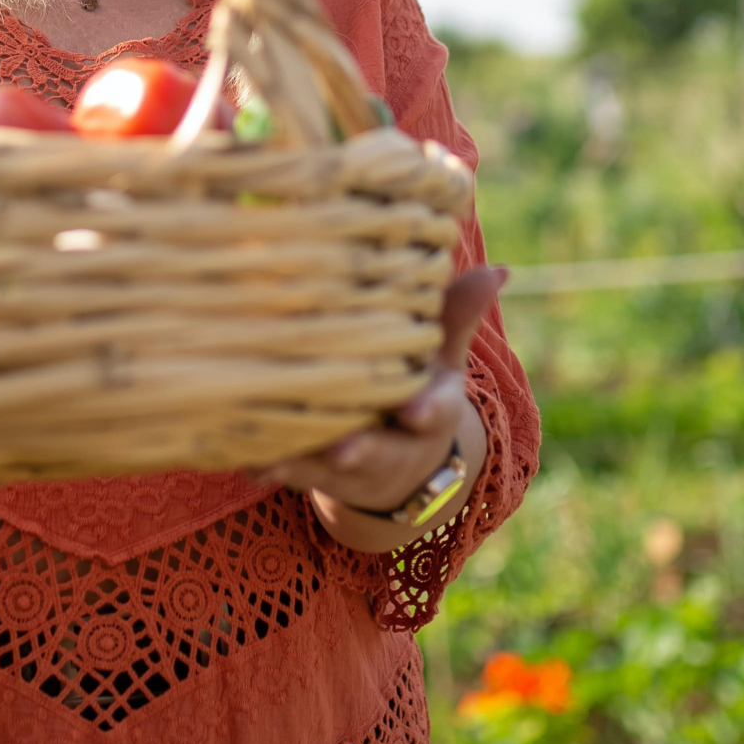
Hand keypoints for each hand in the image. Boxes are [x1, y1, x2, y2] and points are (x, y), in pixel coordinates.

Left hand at [258, 265, 505, 540]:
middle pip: (377, 452)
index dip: (425, 412)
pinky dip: (269, 468)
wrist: (398, 467)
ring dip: (302, 465)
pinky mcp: (313, 473)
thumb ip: (457, 315)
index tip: (413, 411)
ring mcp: (349, 465)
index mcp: (428, 412)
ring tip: (276, 458)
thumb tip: (497, 269)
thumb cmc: (417, 388)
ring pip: (325, 469)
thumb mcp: (443, 357)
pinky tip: (246, 462)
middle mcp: (391, 445)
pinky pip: (290, 474)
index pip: (434, 413)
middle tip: (344, 447)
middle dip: (360, 451)